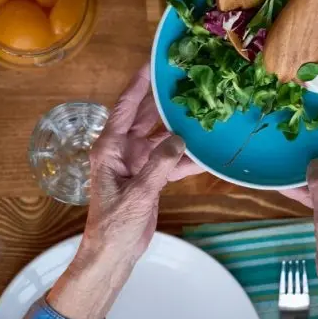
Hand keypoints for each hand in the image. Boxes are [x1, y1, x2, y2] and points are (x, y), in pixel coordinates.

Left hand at [47, 66, 199, 318]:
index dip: (138, 85)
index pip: (125, 108)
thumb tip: (180, 139)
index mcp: (110, 148)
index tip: (152, 64)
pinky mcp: (149, 179)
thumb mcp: (138, 194)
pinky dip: (187, 158)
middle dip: (164, 101)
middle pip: (146, 118)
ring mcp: (136, 164)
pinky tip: (208, 152)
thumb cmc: (114, 225)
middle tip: (185, 80)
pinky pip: (171, 161)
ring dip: (180, 129)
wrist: (112, 254)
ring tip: (203, 110)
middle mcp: (122, 151)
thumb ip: (159, 165)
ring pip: (162, 139)